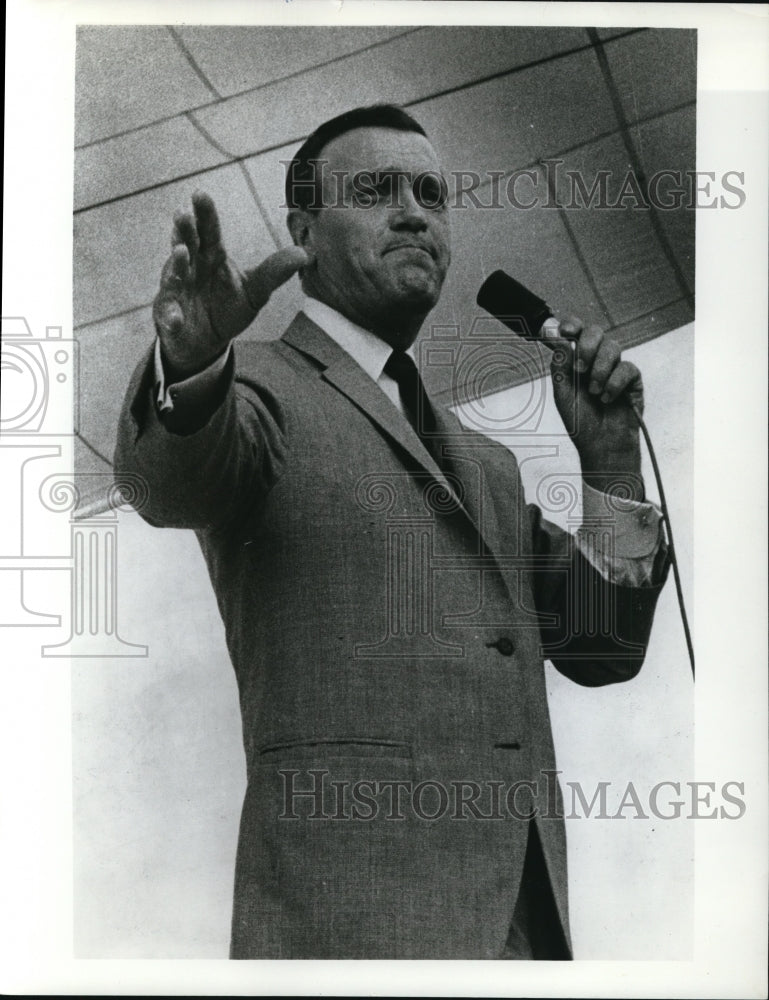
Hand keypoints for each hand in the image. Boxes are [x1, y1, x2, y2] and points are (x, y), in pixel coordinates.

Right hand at [153, 191, 308, 378]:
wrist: (207, 340)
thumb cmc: (228, 306)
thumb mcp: (255, 290)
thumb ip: (274, 272)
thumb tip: (304, 254)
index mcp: (212, 256)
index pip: (208, 231)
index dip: (204, 213)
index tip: (200, 194)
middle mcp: (190, 267)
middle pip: (186, 243)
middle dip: (183, 230)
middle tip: (183, 213)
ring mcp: (177, 290)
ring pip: (173, 274)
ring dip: (175, 264)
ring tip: (180, 253)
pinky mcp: (169, 315)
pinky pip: (168, 315)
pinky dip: (171, 316)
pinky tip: (176, 318)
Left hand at [548, 317, 644, 500]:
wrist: (601, 446)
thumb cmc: (581, 422)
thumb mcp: (562, 394)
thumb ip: (560, 367)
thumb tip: (562, 341)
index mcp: (576, 361)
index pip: (576, 333)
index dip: (572, 325)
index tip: (565, 330)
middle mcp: (596, 361)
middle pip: (596, 332)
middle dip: (587, 346)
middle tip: (580, 368)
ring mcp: (615, 369)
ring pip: (613, 347)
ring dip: (600, 369)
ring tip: (594, 392)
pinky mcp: (633, 381)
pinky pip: (627, 368)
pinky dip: (614, 383)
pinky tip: (608, 399)